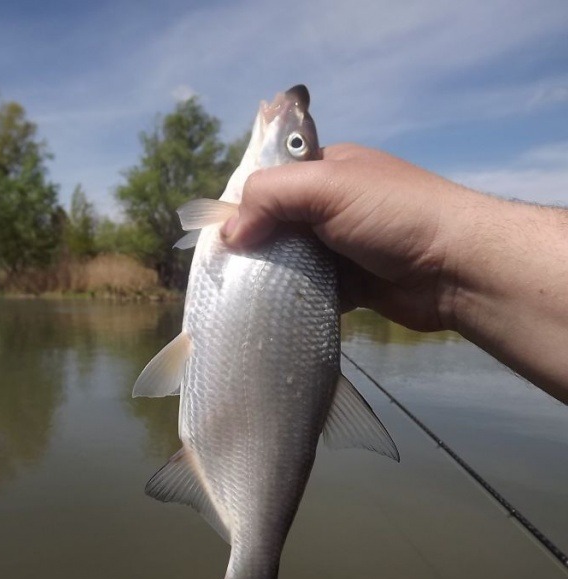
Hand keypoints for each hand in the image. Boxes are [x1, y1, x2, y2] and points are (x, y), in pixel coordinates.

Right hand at [222, 144, 469, 331]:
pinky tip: (276, 313)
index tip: (218, 237)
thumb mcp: (326, 186)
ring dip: (273, 278)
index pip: (272, 181)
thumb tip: (229, 234)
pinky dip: (297, 301)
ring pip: (293, 262)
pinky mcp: (354, 285)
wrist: (454, 268)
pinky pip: (313, 292)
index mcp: (327, 169)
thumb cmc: (392, 214)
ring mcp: (344, 247)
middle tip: (226, 275)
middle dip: (255, 246)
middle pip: (278, 225)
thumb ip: (270, 197)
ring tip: (243, 297)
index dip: (243, 205)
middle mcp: (334, 206)